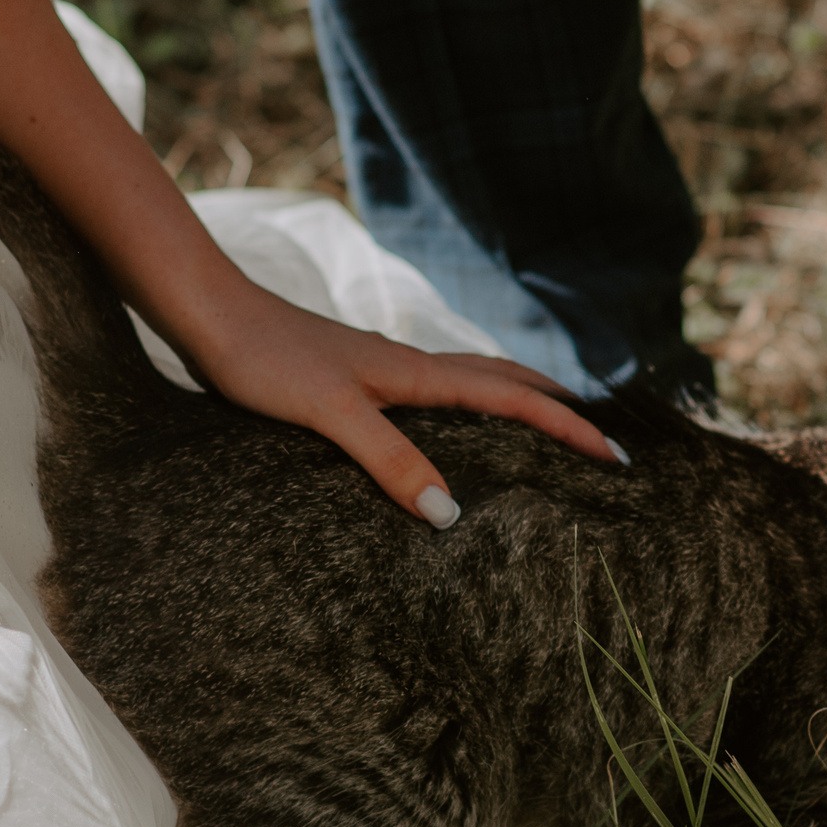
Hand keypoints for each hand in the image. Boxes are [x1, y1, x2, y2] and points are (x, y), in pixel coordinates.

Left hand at [187, 284, 622, 524]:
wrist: (209, 312)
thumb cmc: (264, 357)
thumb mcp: (329, 413)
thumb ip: (389, 459)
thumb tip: (451, 514)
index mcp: (417, 374)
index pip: (514, 399)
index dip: (568, 428)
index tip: (616, 455)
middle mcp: (411, 367)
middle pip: (507, 381)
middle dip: (559, 410)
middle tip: (604, 439)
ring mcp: (385, 370)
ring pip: (475, 380)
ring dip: (520, 400)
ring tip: (552, 424)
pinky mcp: (358, 378)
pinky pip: (439, 392)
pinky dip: (471, 405)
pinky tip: (453, 424)